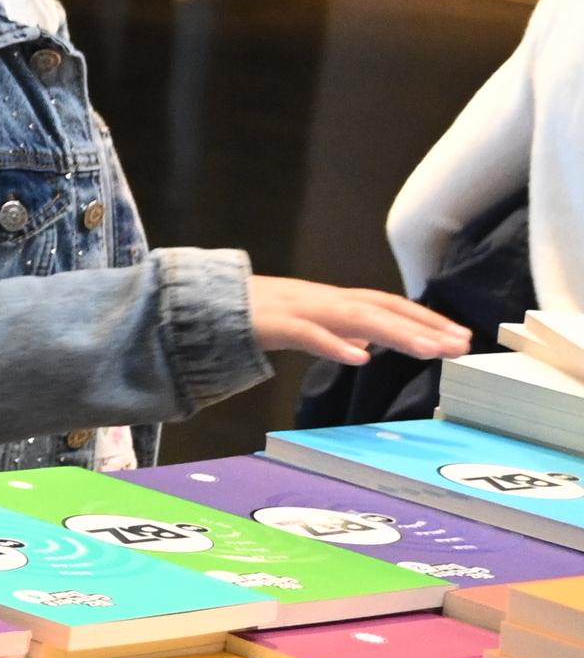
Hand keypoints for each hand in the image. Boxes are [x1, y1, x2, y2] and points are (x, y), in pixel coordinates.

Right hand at [246, 274, 469, 367]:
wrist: (195, 302)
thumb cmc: (248, 314)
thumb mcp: (301, 323)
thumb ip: (335, 332)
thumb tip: (367, 343)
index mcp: (329, 300)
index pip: (387, 305)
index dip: (425, 319)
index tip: (460, 337)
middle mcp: (320, 299)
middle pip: (381, 308)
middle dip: (424, 326)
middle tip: (461, 345)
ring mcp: (296, 309)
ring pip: (354, 317)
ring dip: (395, 333)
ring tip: (429, 351)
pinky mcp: (269, 323)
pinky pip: (305, 334)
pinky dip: (333, 344)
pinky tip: (360, 358)